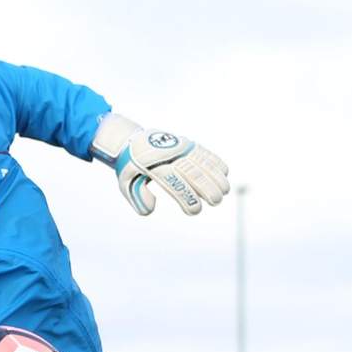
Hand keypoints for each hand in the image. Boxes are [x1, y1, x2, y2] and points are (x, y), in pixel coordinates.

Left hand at [91, 114, 229, 215]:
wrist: (133, 141)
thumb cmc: (131, 169)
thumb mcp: (127, 184)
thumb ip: (138, 197)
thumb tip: (151, 208)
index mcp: (151, 165)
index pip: (173, 182)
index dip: (186, 196)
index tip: (196, 210)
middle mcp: (168, 154)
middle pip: (191, 171)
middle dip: (207, 187)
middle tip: (216, 201)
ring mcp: (179, 147)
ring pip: (201, 161)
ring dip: (215, 175)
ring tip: (225, 191)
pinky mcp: (186, 144)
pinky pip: (203, 151)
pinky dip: (214, 161)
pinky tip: (224, 173)